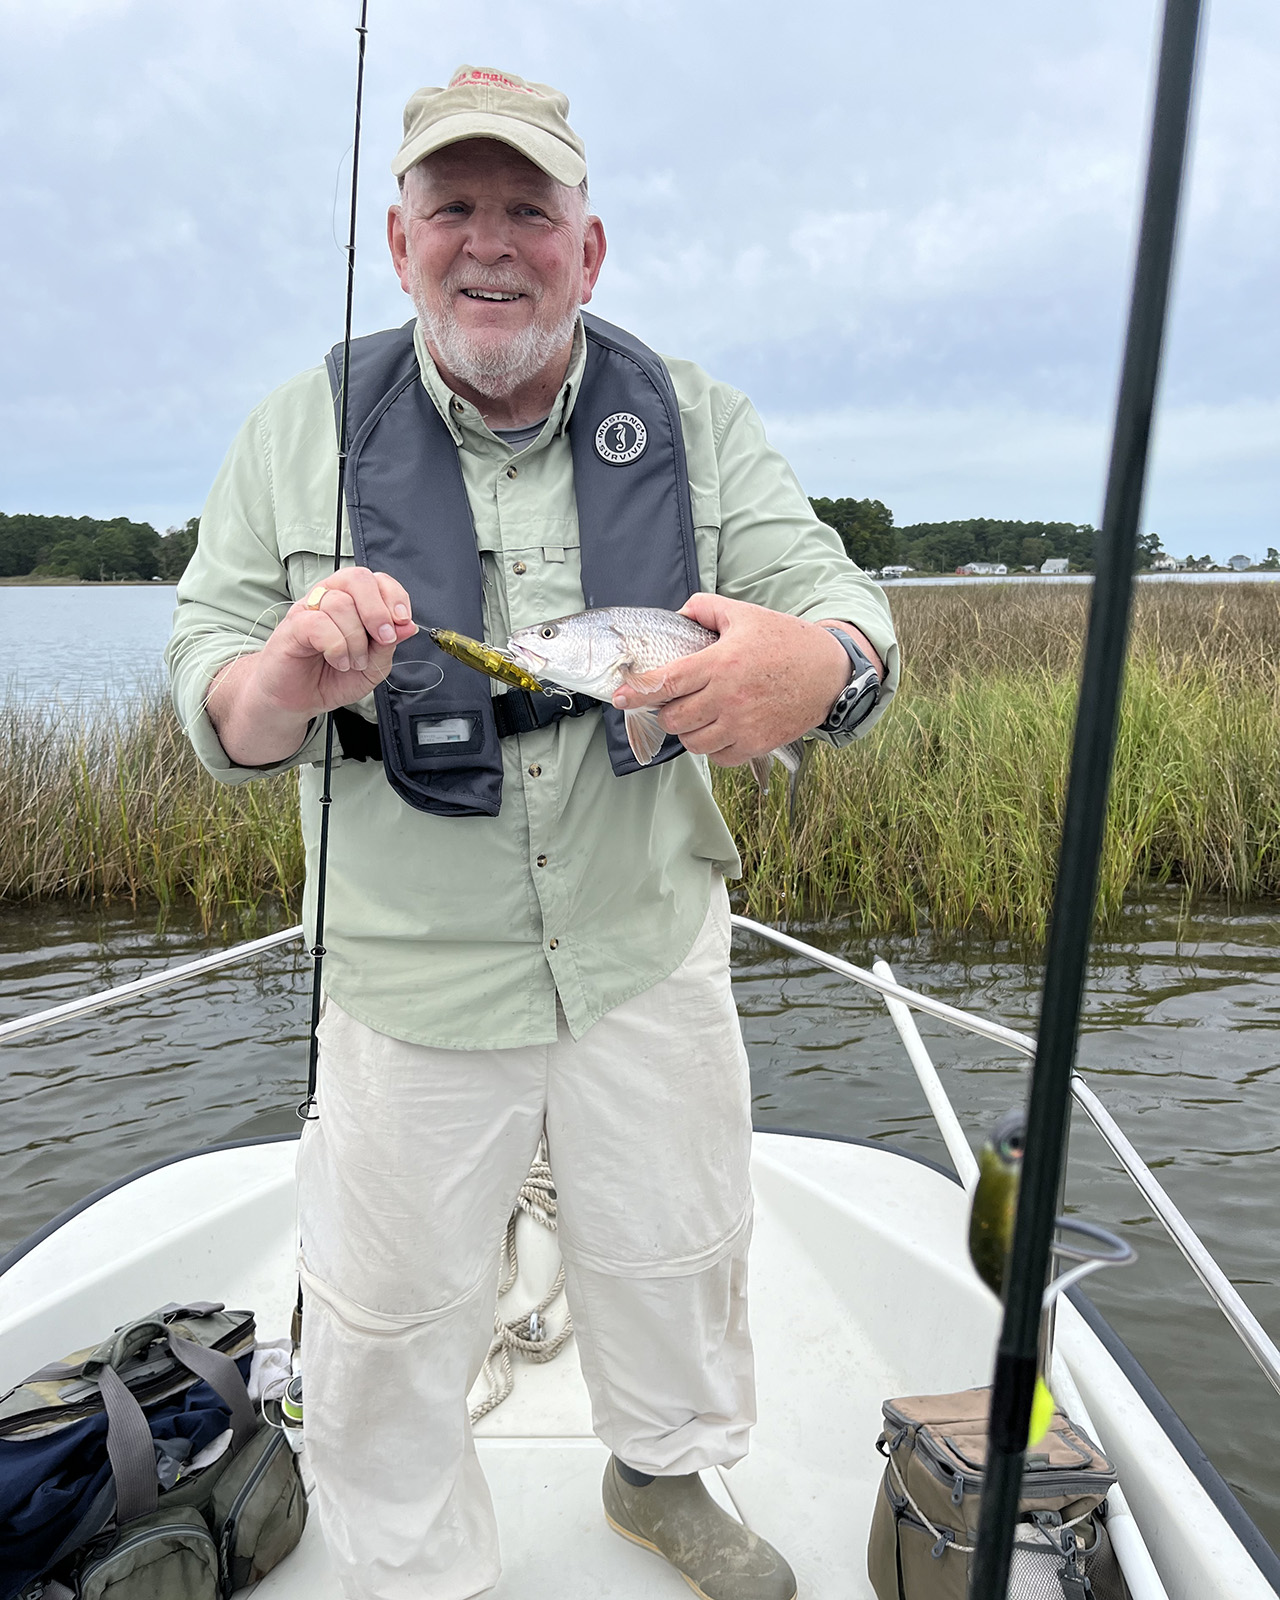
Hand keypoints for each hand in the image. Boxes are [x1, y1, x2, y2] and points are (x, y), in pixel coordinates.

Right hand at [207, 567, 416, 766]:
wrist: (299, 700)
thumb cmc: (332, 678)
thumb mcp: (373, 666)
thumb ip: (389, 645)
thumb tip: (408, 626)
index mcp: (353, 602)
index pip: (376, 580)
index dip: (394, 596)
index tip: (402, 621)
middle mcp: (330, 597)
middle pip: (357, 579)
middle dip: (378, 611)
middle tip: (382, 639)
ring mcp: (309, 609)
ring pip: (340, 604)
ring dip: (356, 640)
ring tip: (354, 662)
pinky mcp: (293, 626)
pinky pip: (319, 624)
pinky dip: (337, 647)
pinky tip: (338, 661)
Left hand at [611, 593, 856, 767]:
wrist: (830, 670)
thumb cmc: (786, 641)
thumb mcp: (745, 614)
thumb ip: (706, 608)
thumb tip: (679, 613)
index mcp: (721, 662)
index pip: (667, 682)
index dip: (638, 691)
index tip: (620, 697)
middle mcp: (729, 697)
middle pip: (674, 719)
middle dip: (667, 712)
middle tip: (676, 702)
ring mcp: (743, 724)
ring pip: (693, 743)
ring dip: (689, 731)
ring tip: (699, 716)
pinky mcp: (757, 743)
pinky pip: (719, 757)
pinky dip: (713, 747)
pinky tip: (720, 730)